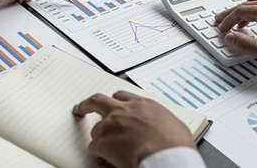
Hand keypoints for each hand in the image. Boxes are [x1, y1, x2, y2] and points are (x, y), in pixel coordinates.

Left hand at [73, 91, 195, 167]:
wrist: (166, 157)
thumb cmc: (175, 146)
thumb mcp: (174, 125)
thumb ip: (162, 121)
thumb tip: (165, 129)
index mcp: (144, 105)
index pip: (123, 96)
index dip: (115, 102)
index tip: (112, 105)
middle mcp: (125, 110)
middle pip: (98, 100)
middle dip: (87, 104)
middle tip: (80, 109)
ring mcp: (112, 124)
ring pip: (96, 129)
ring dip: (100, 139)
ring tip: (106, 150)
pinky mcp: (103, 141)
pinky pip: (94, 147)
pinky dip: (98, 154)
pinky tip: (105, 159)